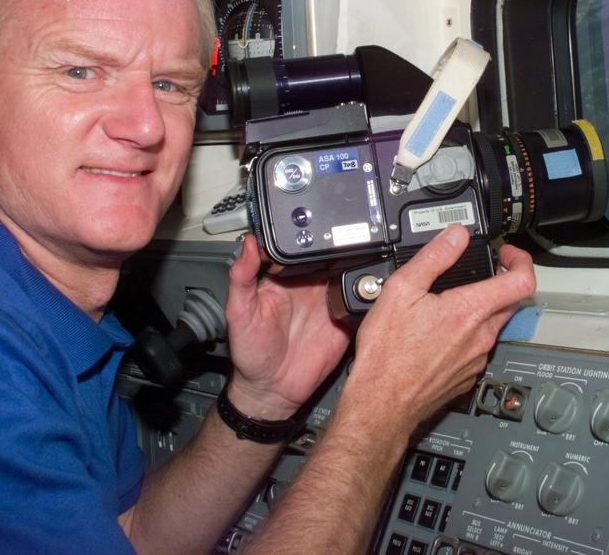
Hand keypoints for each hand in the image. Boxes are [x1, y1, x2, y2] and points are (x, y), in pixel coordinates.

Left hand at [224, 235, 351, 419]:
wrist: (273, 389)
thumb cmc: (251, 352)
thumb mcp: (239, 312)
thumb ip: (241, 277)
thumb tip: (248, 243)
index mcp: (284, 277)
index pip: (299, 246)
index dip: (307, 231)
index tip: (316, 218)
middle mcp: (309, 285)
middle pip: (331, 253)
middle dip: (341, 242)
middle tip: (348, 233)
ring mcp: (329, 301)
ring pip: (350, 270)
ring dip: (358, 261)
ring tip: (363, 252)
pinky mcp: (345, 320)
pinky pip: (361, 299)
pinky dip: (369, 290)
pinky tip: (369, 280)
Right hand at [346, 225, 535, 427]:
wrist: (381, 403)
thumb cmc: (387, 354)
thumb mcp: (401, 290)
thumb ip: (433, 257)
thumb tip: (455, 236)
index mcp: (470, 311)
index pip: (523, 281)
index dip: (520, 260)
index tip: (507, 254)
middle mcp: (481, 337)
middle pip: (510, 302)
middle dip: (498, 283)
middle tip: (477, 273)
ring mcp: (476, 360)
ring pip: (492, 326)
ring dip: (479, 310)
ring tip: (448, 303)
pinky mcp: (466, 376)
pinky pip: (477, 349)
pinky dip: (466, 336)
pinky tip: (438, 334)